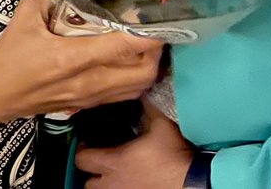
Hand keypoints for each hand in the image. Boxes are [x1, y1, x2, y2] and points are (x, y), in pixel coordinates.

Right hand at [0, 0, 162, 123]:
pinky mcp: (86, 106)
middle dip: (155, 51)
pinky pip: (123, 96)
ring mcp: (89, 98)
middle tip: (152, 30)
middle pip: (142, 72)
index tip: (156, 17)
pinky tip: (129, 63)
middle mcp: (88, 81)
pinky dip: (135, 80)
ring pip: (137, 88)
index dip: (147, 34)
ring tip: (145, 46)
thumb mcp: (25, 16)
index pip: (122, 47)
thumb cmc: (10, 55)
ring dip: (148, 67)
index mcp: (73, 57)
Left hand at [76, 98, 193, 188]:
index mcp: (113, 162)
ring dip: (104, 184)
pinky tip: (129, 181)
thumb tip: (141, 92)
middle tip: (100, 161)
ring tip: (113, 174)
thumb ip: (147, 108)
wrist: (190, 181)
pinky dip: (119, 188)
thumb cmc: (171, 153)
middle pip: (87, 184)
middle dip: (91, 173)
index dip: (81, 150)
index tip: (87, 143)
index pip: (82, 159)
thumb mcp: (160, 124)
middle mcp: (113, 183)